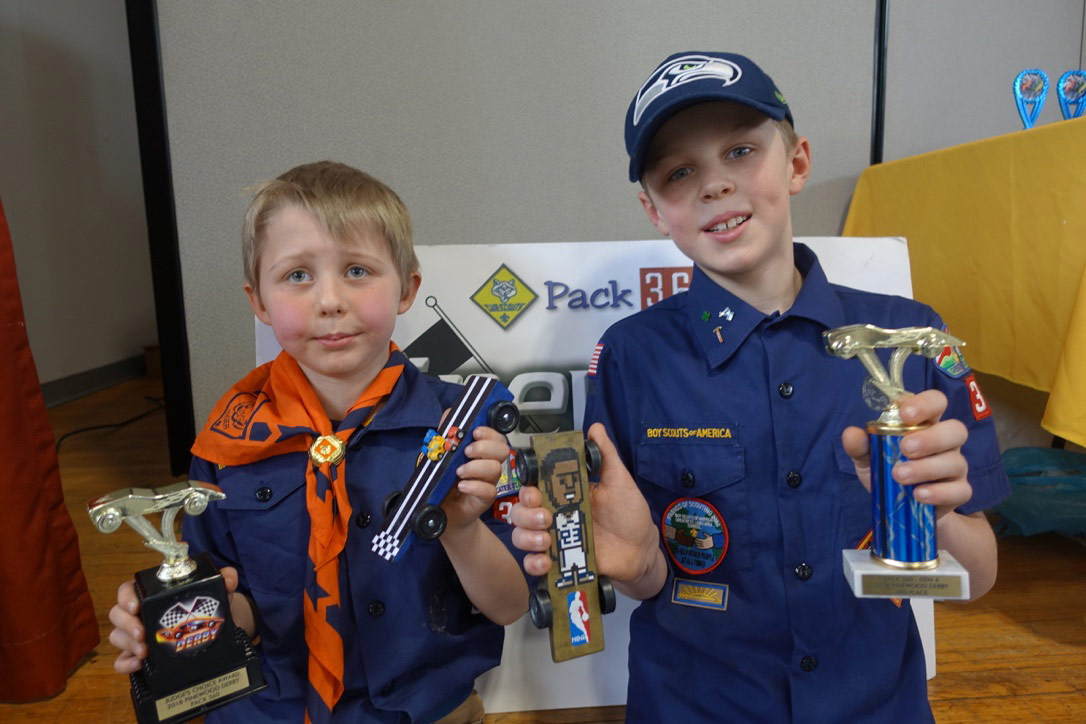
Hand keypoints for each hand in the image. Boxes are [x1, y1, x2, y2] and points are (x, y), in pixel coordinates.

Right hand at [108, 566, 239, 673]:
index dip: (126, 596)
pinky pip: (121, 661)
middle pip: (117, 615)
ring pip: (117, 637)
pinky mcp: (137, 655)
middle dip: (126, 624)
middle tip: (143, 633)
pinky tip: (138, 665)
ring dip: (127, 644)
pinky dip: (125, 663)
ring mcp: (135, 635)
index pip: (127, 590)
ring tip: (145, 651)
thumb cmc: (204, 606)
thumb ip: (223, 580)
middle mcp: (138, 613)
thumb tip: (230, 576)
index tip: (136, 605)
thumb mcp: (214, 592)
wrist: (212, 629)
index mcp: (150, 594)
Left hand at [440, 425, 508, 530]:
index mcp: (480, 452)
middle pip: (502, 450)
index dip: (489, 432)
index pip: (496, 436)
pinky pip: (489, 490)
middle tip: (467, 452)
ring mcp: (488, 482)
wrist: (442, 510)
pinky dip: (475, 486)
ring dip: (476, 467)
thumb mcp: (440, 456)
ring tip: (459, 472)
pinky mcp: (484, 499)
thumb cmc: (443, 481)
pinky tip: (462, 486)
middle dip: (485, 447)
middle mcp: (487, 464)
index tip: (475, 432)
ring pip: (496, 469)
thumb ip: (445, 436)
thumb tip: (449, 415)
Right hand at [511, 423, 662, 592]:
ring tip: (546, 539)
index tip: (535, 490)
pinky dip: (533, 562)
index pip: (533, 486)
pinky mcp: (559, 561)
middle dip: (525, 513)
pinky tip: (546, 561)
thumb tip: (595, 428)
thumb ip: (605, 455)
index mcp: (564, 493)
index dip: (527, 487)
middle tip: (546, 517)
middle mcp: (554, 515)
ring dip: (526, 536)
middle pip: (520, 510)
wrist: (641, 550)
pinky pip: (533, 563)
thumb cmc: (630, 514)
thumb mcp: (619, 481)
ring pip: (520, 535)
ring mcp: (554, 538)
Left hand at [842, 389, 971, 517]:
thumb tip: (851, 433)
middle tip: (905, 448)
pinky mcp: (958, 492)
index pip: (936, 402)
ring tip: (899, 475)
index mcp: (926, 424)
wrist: (897, 506)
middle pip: (956, 430)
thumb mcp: (868, 457)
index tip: (906, 413)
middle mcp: (946, 442)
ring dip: (927, 468)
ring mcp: (955, 467)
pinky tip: (918, 494)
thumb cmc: (887, 470)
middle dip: (932, 438)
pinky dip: (939, 492)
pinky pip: (960, 490)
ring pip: (956, 462)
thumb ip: (860, 445)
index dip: (925, 403)